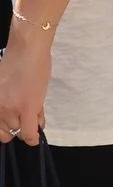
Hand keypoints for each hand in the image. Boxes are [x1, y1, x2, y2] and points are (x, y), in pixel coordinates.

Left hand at [0, 26, 51, 146]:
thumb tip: (16, 112)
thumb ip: (5, 101)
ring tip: (34, 115)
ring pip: (20, 130)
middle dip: (15, 128)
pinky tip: (36, 138)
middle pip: (6, 132)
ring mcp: (11, 110)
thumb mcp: (3, 84)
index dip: (6, 128)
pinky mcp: (27, 108)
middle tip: (23, 118)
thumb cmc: (15, 59)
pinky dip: (33, 138)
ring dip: (27, 126)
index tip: (13, 125)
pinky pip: (29, 132)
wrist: (27, 48)